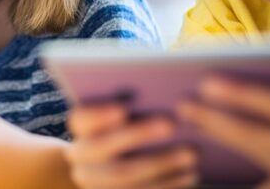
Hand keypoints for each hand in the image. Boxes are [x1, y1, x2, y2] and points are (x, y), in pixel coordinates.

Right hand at [65, 104, 197, 188]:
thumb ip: (128, 103)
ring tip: (191, 153)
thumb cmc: (124, 127)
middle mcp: (81, 157)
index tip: (122, 109)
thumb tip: (154, 90)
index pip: (80, 120)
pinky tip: (190, 174)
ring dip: (160, 163)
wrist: (109, 165)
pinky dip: (167, 185)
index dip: (98, 115)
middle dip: (137, 135)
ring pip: (122, 177)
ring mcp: (96, 182)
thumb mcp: (119, 112)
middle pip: (101, 148)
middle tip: (170, 124)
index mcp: (79, 129)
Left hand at [179, 76, 269, 188]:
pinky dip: (227, 182)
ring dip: (218, 149)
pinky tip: (201, 175)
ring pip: (249, 167)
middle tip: (183, 105)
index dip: (242, 94)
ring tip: (188, 136)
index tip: (206, 83)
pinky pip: (252, 187)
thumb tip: (231, 88)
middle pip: (255, 136)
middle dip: (215, 121)